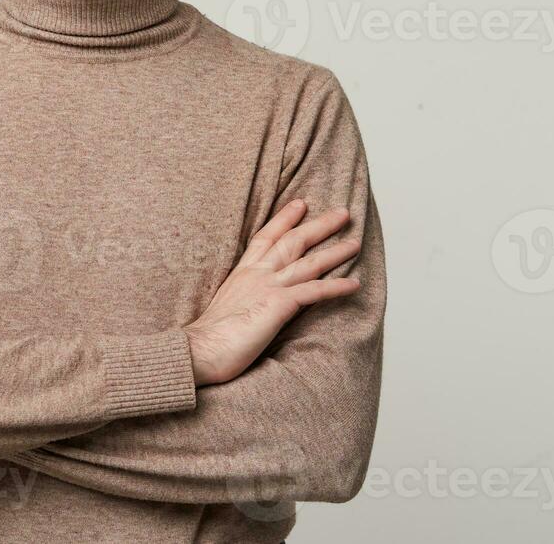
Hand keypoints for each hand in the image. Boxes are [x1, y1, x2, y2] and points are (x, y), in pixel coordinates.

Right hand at [183, 199, 359, 385]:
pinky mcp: (278, 304)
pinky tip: (354, 284)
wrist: (198, 350)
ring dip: (335, 251)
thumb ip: (243, 297)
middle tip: (342, 213)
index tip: (300, 204)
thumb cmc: (209, 337)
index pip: (266, 237)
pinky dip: (336, 286)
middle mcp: (257, 274)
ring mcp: (269, 287)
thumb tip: (253, 301)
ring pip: (309, 262)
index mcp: (243, 273)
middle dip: (319, 225)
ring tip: (355, 243)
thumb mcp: (226, 307)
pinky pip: (314, 291)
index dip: (285, 219)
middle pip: (293, 241)